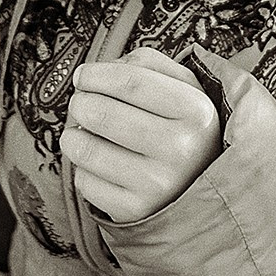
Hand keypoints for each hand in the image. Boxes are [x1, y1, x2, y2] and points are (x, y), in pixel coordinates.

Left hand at [63, 48, 225, 223]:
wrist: (200, 188)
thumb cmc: (183, 129)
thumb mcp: (184, 88)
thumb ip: (147, 64)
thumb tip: (101, 70)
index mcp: (197, 112)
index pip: (131, 82)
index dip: (96, 74)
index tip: (82, 76)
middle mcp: (181, 150)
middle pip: (101, 113)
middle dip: (80, 103)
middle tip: (82, 104)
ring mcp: (157, 185)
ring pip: (84, 149)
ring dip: (75, 135)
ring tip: (88, 133)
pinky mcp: (134, 211)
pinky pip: (84, 181)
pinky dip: (84, 169)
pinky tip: (102, 165)